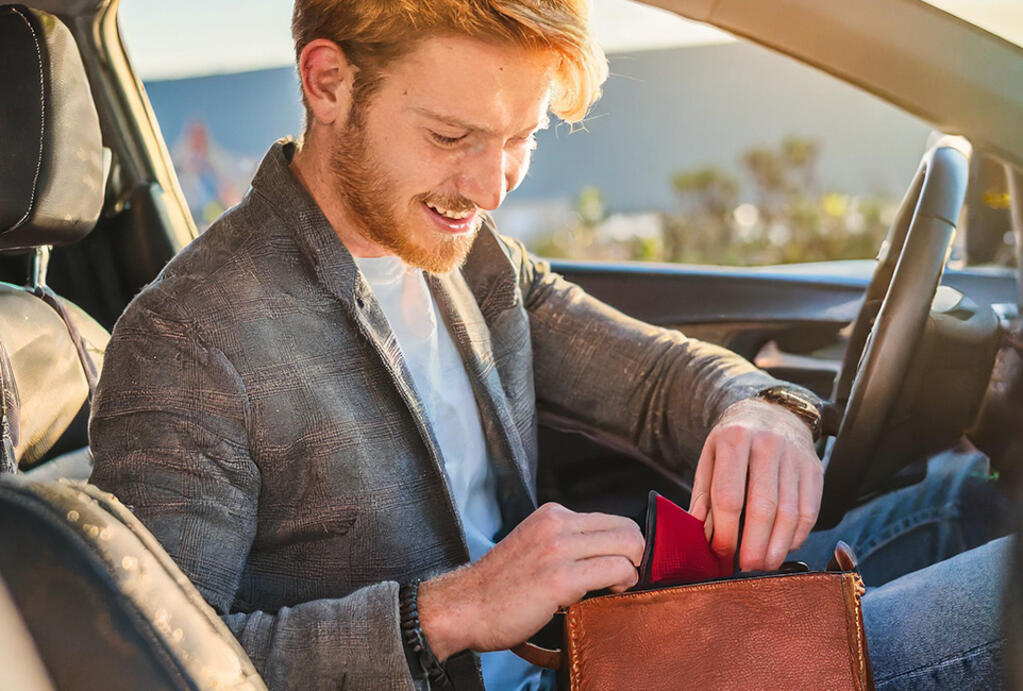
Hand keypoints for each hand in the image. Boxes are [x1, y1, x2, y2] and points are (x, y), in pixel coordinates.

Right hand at [417, 502, 644, 659]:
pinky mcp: (560, 577)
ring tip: (616, 587)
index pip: (613, 519)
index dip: (626, 545)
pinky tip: (609, 594)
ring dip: (632, 571)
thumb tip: (606, 551)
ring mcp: (558, 549)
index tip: (622, 565)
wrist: (465, 606)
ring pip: (628, 545)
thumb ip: (566, 541)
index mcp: (552, 514)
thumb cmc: (500, 587)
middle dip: (637, 556)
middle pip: (627, 529)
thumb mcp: (534, 546)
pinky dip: (624, 583)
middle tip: (625, 579)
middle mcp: (557, 524)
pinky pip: (616, 570)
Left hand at [688, 398, 821, 571]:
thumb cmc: (734, 442)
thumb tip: (701, 533)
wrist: (770, 412)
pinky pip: (809, 510)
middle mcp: (767, 444)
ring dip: (777, 547)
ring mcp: (794, 456)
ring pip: (789, 513)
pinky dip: (797, 535)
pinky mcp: (814, 468)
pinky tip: (784, 547)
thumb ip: (704, 495)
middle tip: (746, 568)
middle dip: (754, 545)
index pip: (729, 496)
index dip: (725, 531)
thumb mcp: (710, 457)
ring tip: (765, 565)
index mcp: (734, 439)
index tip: (721, 553)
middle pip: (763, 507)